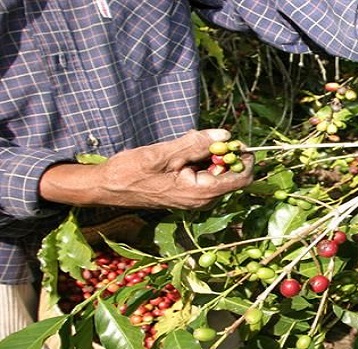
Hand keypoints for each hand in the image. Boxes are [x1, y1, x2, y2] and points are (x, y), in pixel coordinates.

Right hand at [40, 129, 253, 209]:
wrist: (106, 187)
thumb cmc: (131, 172)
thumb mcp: (164, 154)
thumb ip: (196, 144)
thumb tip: (226, 135)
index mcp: (202, 194)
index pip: (242, 179)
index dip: (245, 159)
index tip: (237, 141)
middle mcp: (203, 200)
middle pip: (230, 174)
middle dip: (223, 153)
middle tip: (203, 137)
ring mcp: (195, 198)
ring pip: (215, 172)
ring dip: (207, 154)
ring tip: (185, 142)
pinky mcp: (186, 192)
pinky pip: (202, 174)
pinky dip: (197, 159)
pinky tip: (180, 150)